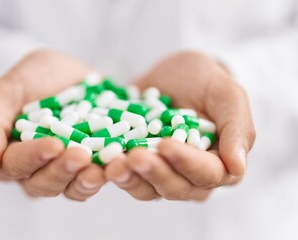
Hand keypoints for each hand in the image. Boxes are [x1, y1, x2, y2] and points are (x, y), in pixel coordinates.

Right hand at [0, 49, 104, 200]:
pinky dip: (107, 174)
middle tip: (80, 155)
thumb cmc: (32, 78)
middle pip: (43, 183)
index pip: (15, 164)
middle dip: (62, 170)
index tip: (54, 145)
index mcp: (10, 154)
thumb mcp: (6, 91)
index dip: (34, 157)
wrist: (68, 72)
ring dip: (84, 181)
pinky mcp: (90, 165)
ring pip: (71, 188)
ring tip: (100, 170)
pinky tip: (118, 164)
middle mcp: (36, 169)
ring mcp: (65, 169)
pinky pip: (97, 178)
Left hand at [106, 51, 255, 200]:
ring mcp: (162, 172)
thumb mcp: (226, 93)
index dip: (186, 162)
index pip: (206, 173)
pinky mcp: (137, 166)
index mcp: (219, 163)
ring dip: (130, 178)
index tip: (166, 144)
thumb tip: (236, 167)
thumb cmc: (205, 81)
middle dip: (154, 172)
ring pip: (148, 188)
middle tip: (134, 156)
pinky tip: (102, 162)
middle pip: (175, 187)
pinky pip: (127, 177)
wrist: (174, 75)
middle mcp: (191, 176)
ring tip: (113, 164)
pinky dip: (114, 172)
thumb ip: (237, 128)